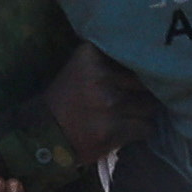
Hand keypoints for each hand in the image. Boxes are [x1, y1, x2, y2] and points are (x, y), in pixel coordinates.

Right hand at [44, 39, 151, 165]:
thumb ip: (107, 59)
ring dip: (142, 113)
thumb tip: (147, 58)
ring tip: (128, 117)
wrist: (42, 137)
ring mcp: (108, 103)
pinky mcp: (113, 128)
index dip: (140, 65)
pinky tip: (126, 132)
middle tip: (133, 100)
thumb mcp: (80, 69)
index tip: (139, 73)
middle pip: (144, 80)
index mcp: (89, 56)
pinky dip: (140, 131)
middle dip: (142, 92)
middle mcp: (100, 76)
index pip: (132, 54)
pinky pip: (146, 127)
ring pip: (149, 105)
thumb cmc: (65, 102)